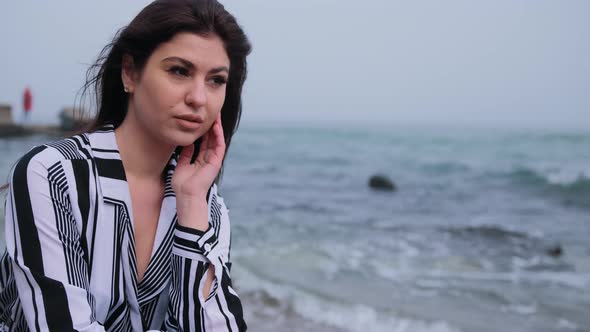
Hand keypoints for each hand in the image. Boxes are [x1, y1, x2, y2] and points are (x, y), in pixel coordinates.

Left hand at [172, 112, 225, 228]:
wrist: (186, 195)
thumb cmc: (182, 184)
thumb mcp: (181, 163)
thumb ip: (186, 153)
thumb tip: (186, 142)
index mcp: (201, 159)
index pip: (204, 141)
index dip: (204, 130)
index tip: (201, 119)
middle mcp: (209, 158)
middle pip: (212, 138)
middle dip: (212, 125)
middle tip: (211, 112)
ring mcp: (213, 160)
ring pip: (217, 140)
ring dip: (217, 127)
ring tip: (215, 115)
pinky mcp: (216, 162)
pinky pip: (219, 146)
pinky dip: (218, 136)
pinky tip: (215, 126)